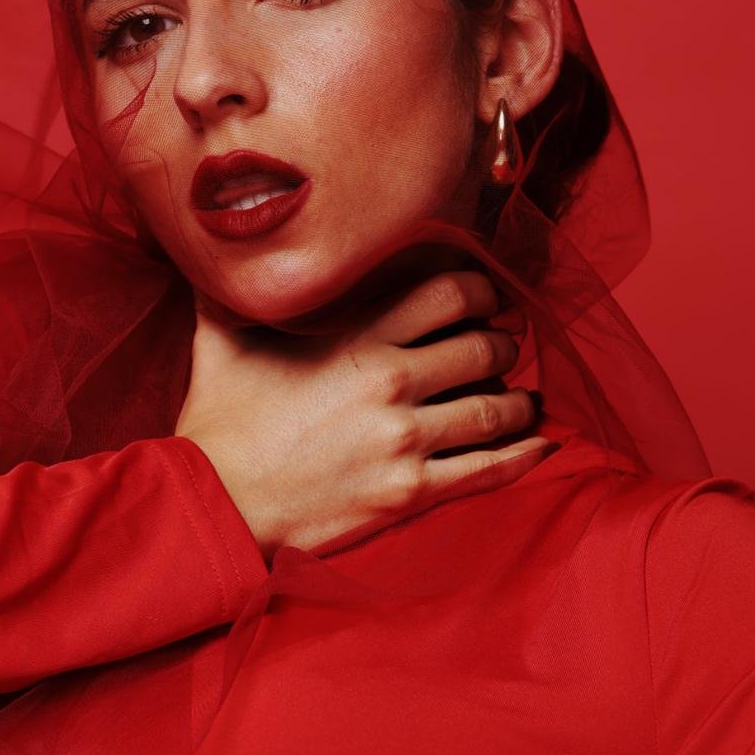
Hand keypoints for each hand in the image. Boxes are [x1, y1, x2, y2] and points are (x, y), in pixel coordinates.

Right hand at [175, 268, 550, 557]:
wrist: (214, 504)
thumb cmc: (217, 425)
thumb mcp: (221, 340)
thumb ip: (230, 290)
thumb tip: (214, 249)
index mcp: (357, 339)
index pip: (448, 294)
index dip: (481, 292)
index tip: (487, 300)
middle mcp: (391, 383)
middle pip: (482, 349)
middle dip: (502, 346)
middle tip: (505, 350)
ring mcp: (405, 441)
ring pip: (494, 409)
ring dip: (519, 402)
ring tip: (525, 401)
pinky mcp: (408, 492)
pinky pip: (486, 470)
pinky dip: (521, 456)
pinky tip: (541, 445)